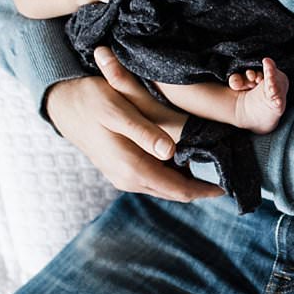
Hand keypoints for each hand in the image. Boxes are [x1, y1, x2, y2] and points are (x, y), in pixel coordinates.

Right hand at [44, 54, 222, 203]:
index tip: (229, 185)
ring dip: (187, 181)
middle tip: (228, 175)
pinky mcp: (121, 171)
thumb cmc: (91, 100)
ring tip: (213, 167)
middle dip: (201, 187)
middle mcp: (128, 180)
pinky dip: (173, 174)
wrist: (64, 106)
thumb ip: (144, 132)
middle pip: (174, 192)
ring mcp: (123, 178)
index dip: (205, 190)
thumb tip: (170, 152)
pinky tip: (186, 159)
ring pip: (165, 187)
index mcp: (131, 168)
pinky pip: (154, 179)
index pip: (178, 189)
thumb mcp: (117, 110)